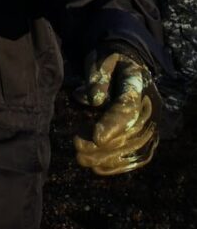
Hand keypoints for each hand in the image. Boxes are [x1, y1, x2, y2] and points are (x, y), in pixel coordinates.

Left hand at [73, 49, 159, 175]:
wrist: (128, 65)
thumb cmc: (110, 62)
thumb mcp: (101, 60)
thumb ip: (97, 78)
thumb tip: (93, 101)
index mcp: (137, 84)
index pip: (127, 108)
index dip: (113, 124)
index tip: (96, 137)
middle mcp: (150, 106)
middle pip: (130, 132)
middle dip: (105, 145)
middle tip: (77, 147)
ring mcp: (152, 123)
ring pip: (135, 148)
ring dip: (108, 158)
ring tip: (82, 159)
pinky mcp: (148, 137)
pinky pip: (138, 157)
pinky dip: (119, 165)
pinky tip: (97, 168)